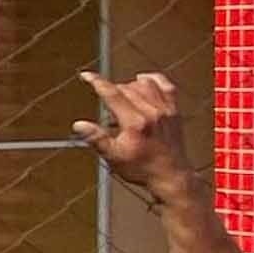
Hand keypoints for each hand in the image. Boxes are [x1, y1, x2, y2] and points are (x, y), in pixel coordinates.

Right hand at [72, 70, 198, 195]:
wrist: (170, 176)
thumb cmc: (143, 169)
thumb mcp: (114, 157)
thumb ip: (96, 139)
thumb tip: (79, 125)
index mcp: (135, 122)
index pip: (112, 94)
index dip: (97, 82)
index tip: (87, 75)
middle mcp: (151, 112)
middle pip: (127, 87)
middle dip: (113, 90)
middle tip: (106, 102)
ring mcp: (165, 110)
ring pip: (146, 83)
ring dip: (131, 85)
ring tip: (123, 95)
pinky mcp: (174, 111)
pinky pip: (166, 86)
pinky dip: (155, 80)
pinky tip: (146, 82)